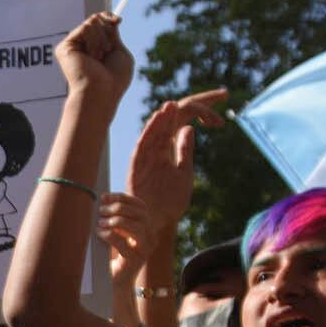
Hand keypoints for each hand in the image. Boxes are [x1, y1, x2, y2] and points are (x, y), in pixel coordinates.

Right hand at [55, 12, 133, 109]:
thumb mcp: (120, 53)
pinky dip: (94, 40)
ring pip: (92, 22)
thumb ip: (113, 35)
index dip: (107, 17)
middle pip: (96, 20)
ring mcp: (72, 47)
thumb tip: (109, 18)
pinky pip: (85, 27)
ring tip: (98, 58)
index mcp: (94, 49)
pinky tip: (91, 56)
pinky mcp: (65, 47)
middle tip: (106, 53)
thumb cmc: (114, 80)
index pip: (99, 23)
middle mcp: (81, 47)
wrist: (101, 92)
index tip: (118, 20)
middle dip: (107, 34)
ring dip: (102, 40)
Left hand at [98, 192, 152, 286]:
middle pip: (141, 214)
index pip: (140, 206)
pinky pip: (124, 244)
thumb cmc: (111, 254)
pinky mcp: (135, 261)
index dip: (123, 198)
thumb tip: (103, 199)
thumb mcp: (114, 231)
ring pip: (137, 227)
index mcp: (146, 227)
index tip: (105, 197)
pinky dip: (110, 235)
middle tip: (101, 211)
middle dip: (119, 208)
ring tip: (101, 223)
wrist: (113, 281)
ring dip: (117, 221)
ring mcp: (145, 250)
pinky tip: (99, 234)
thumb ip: (113, 216)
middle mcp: (150, 238)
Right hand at [127, 89, 227, 228]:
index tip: (178, 107)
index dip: (173, 120)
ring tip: (164, 111)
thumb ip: (185, 152)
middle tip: (171, 104)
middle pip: (158, 133)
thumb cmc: (171, 202)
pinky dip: (145, 139)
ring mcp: (144, 163)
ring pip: (149, 140)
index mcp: (165, 157)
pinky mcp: (136, 171)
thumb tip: (189, 129)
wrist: (158, 223)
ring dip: (155, 125)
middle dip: (165, 119)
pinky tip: (152, 128)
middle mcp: (153, 157)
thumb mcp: (184, 173)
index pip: (169, 133)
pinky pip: (140, 152)